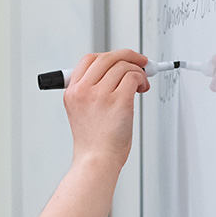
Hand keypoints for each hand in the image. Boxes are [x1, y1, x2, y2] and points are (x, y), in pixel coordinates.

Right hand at [63, 49, 149, 166]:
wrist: (96, 160)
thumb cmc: (93, 142)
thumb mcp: (81, 111)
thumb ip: (92, 91)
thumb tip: (117, 73)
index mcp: (73, 91)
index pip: (89, 60)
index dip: (109, 56)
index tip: (121, 59)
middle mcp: (84, 90)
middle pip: (108, 58)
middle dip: (128, 56)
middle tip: (141, 62)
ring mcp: (100, 95)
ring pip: (123, 66)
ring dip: (138, 71)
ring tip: (141, 83)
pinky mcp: (119, 101)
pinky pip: (133, 77)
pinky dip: (142, 79)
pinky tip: (142, 88)